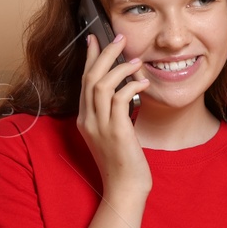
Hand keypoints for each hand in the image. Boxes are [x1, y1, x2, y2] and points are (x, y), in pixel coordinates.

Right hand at [78, 32, 151, 196]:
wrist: (125, 189)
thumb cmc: (122, 164)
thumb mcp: (112, 135)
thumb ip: (112, 114)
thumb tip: (124, 92)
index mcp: (85, 121)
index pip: (84, 82)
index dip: (90, 58)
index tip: (96, 39)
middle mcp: (88, 121)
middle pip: (90, 78)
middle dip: (104, 54)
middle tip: (118, 38)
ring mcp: (100, 127)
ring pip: (101, 85)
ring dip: (118, 67)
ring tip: (135, 59)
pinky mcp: (116, 133)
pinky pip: (120, 100)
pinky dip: (130, 86)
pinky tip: (143, 82)